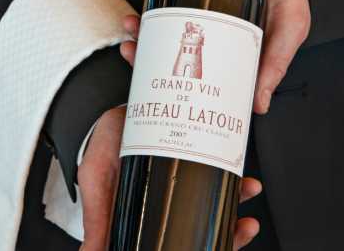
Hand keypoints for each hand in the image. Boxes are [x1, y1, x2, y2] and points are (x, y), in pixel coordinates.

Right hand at [78, 107, 261, 250]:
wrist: (111, 107)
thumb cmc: (100, 146)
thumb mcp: (94, 182)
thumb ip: (95, 219)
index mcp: (147, 215)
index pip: (179, 240)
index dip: (204, 246)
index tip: (221, 247)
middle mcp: (167, 201)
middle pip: (203, 227)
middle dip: (229, 232)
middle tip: (243, 228)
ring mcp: (181, 179)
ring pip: (215, 201)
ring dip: (237, 201)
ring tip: (248, 192)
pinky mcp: (190, 155)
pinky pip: (217, 169)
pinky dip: (233, 174)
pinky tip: (243, 176)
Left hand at [120, 0, 310, 113]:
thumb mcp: (288, 31)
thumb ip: (274, 64)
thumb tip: (259, 106)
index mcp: (228, 52)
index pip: (194, 72)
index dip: (168, 78)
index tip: (146, 75)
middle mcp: (210, 35)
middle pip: (170, 49)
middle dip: (145, 49)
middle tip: (131, 47)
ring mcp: (199, 12)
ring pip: (163, 24)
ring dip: (142, 23)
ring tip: (132, 21)